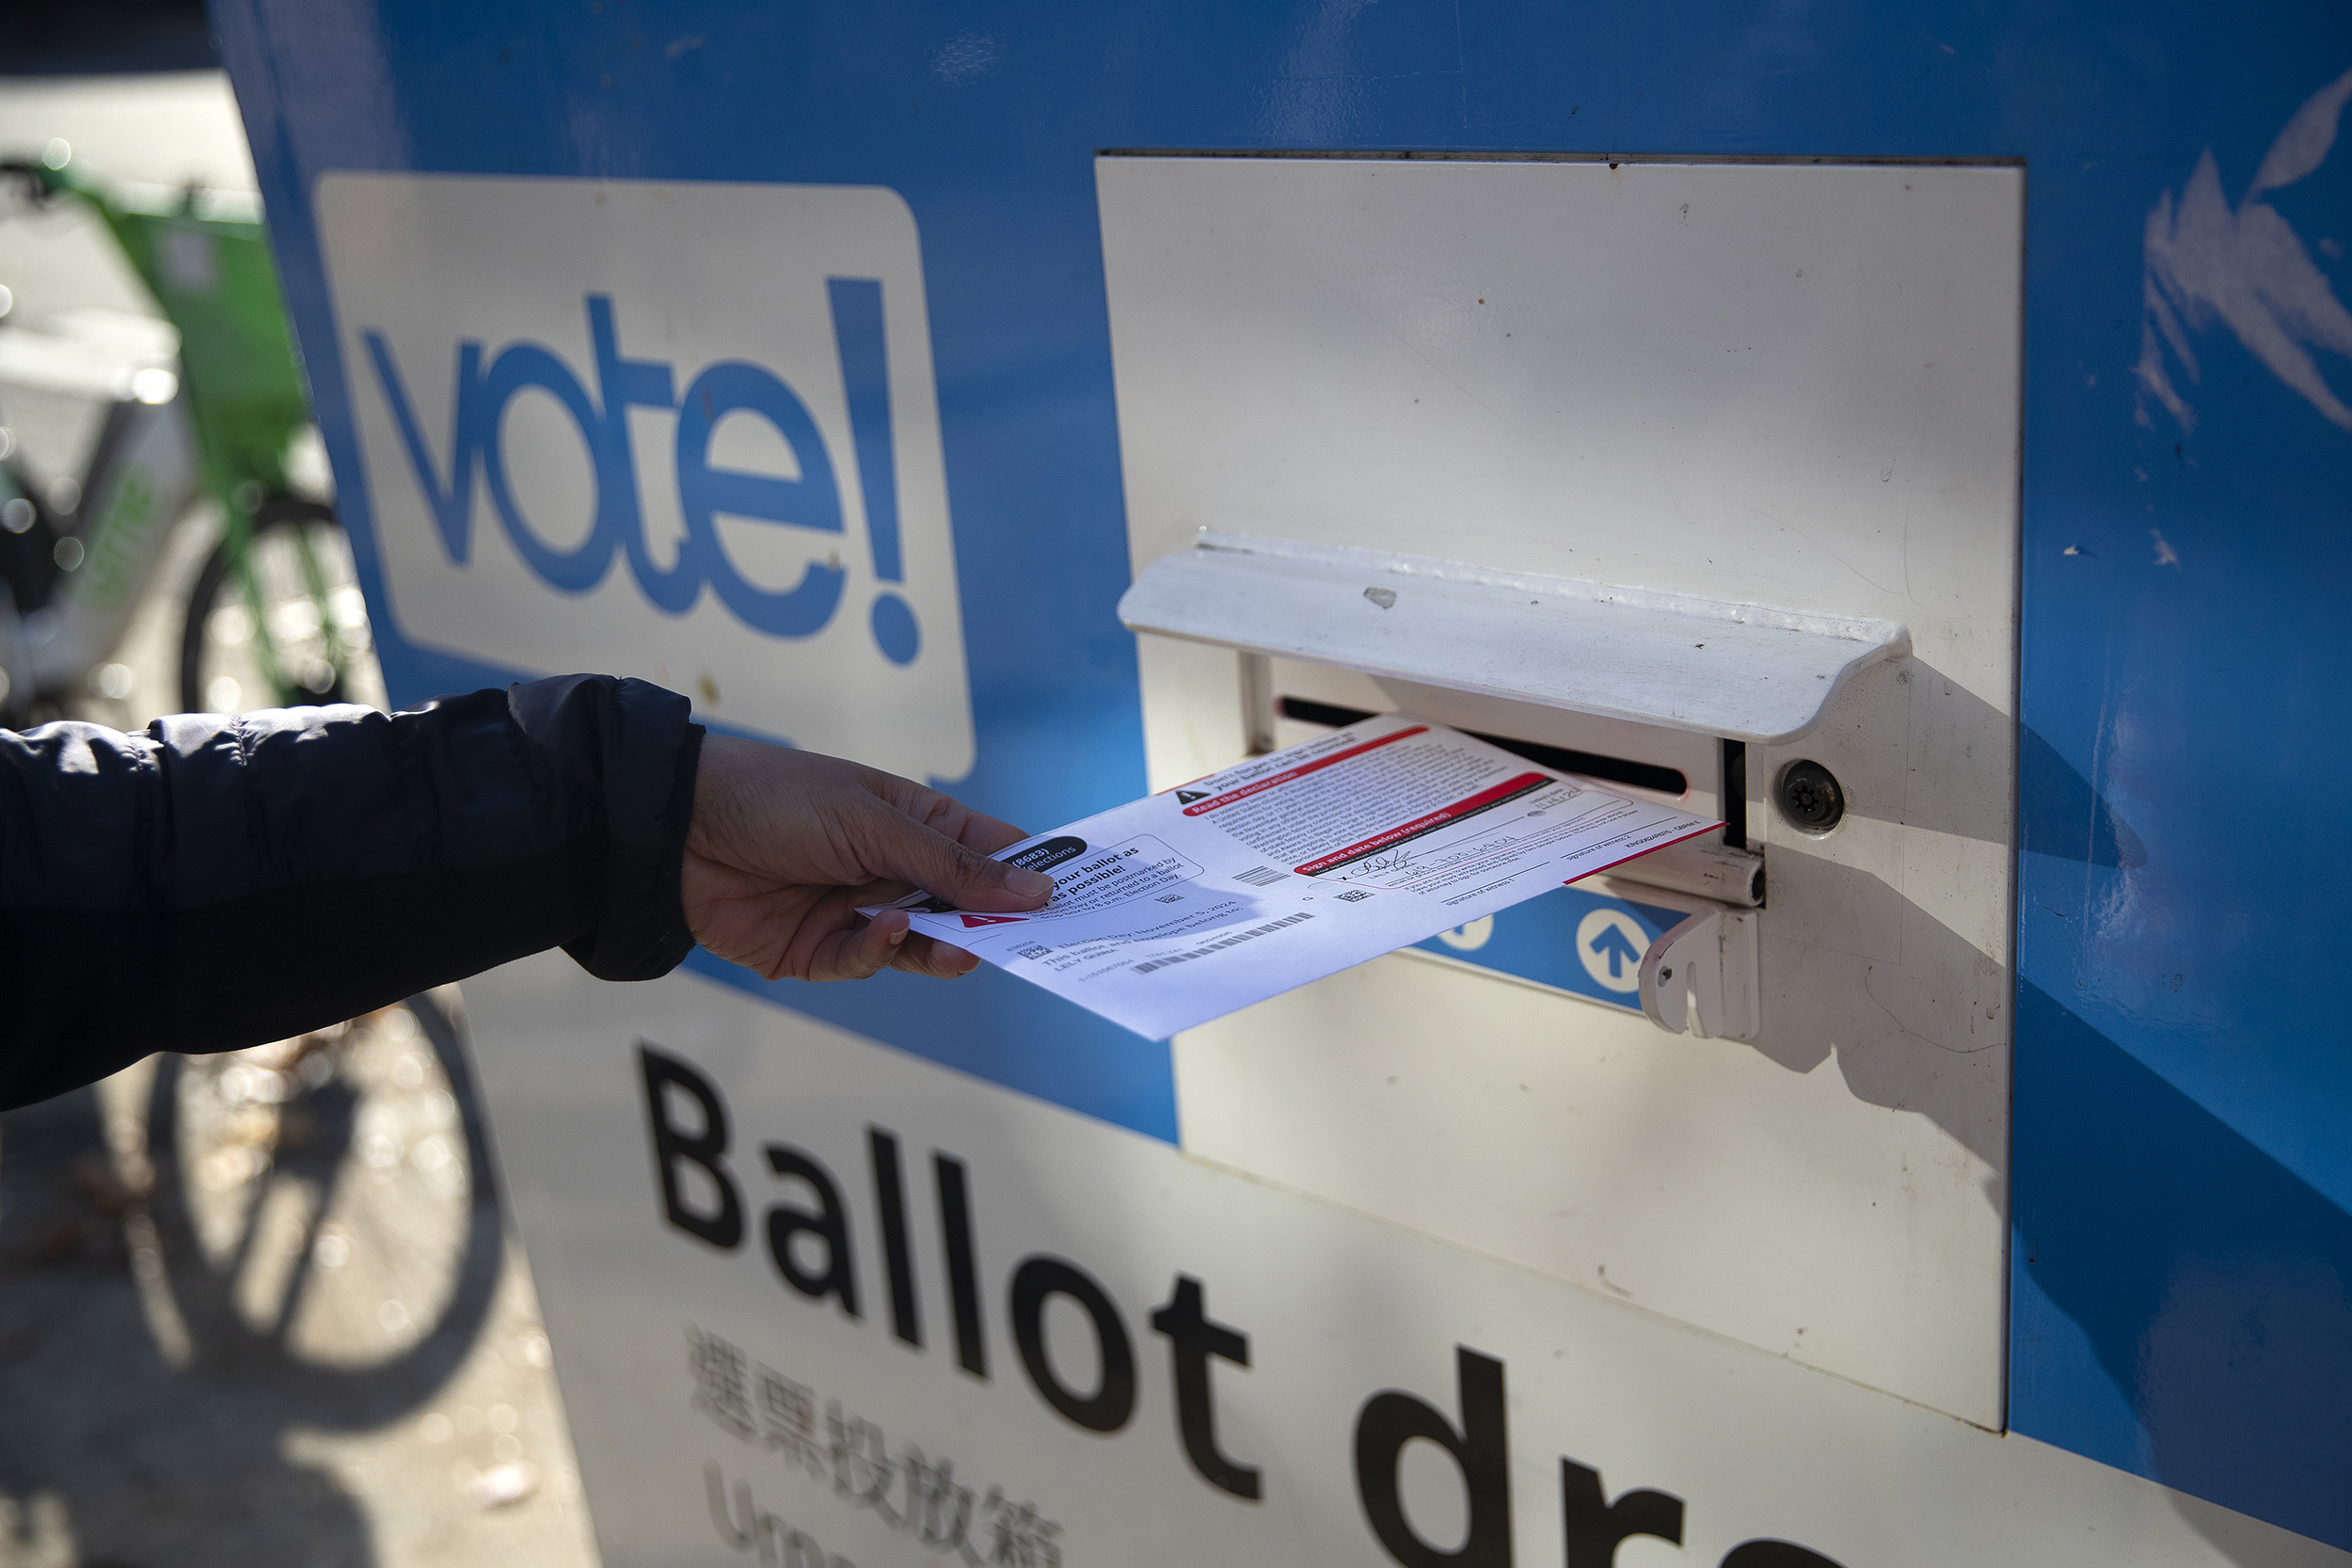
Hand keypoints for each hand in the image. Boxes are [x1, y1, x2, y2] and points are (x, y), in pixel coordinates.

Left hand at [681, 736, 1053, 981]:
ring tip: (962, 949)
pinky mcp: (820, 952)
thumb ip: (951, 865)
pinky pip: (866, 962)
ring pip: (924, 947)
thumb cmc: (777, 797)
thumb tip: (1034, 890)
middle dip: (995, 926)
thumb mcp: (873, 823)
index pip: (994, 852)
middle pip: (966, 909)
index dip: (1033, 875)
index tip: (1078, 900)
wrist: (677, 828)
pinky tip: (883, 931)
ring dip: (943, 948)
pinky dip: (880, 951)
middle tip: (1034, 943)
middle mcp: (894, 870)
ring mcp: (859, 913)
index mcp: (917, 823)